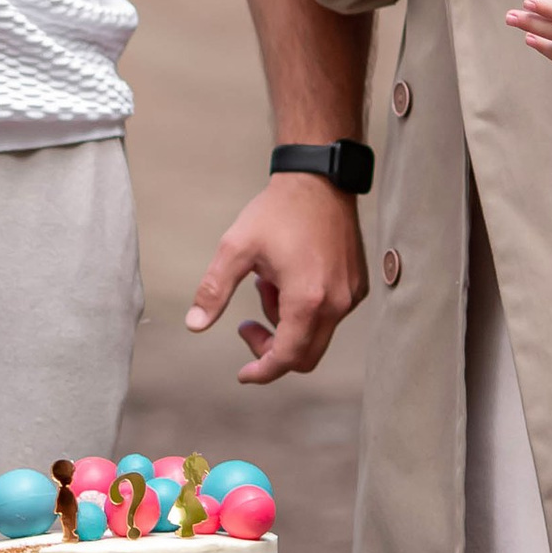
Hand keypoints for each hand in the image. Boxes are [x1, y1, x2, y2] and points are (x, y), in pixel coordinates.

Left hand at [185, 171, 368, 383]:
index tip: (244, 373)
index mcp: (307, 300)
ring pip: (316, 335)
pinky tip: (289, 276)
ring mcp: (350, 295)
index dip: (262, 371)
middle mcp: (336, 304)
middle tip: (246, 324)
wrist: (319, 180)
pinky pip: (330, 316)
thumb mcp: (236, 249)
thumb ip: (214, 291)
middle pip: (305, 356)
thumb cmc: (277, 212)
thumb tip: (194, 326)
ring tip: (268, 283)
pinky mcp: (357, 286)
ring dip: (287, 323)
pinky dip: (306, 310)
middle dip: (272, 348)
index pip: (286, 357)